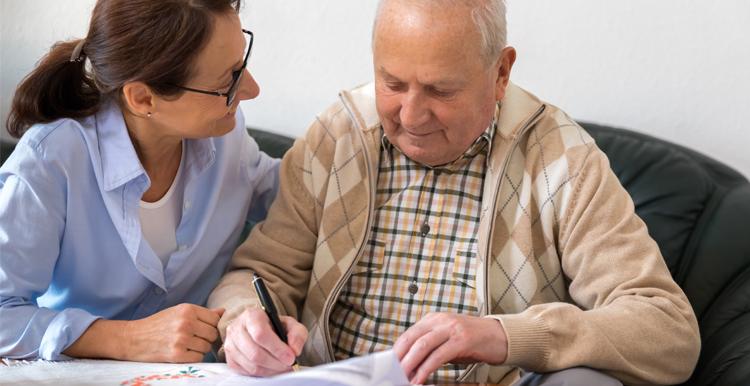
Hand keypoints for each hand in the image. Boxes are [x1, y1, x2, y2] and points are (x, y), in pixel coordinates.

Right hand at [123, 303, 223, 361]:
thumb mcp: (178, 312)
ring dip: (200, 348)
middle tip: (195, 339)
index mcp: (188, 309)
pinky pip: (198, 357)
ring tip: (187, 345)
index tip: (205, 330)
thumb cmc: (157, 324)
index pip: (215, 319)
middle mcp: (186, 322)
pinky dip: (193, 357)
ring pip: (206, 347)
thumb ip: (201, 313)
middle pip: (212, 334)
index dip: (212, 326)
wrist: (133, 338)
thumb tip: (223, 312)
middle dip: (207, 338)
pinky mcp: (177, 354)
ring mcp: (181, 339)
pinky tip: (183, 352)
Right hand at [223, 307, 307, 375]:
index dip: (277, 348)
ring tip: (281, 366)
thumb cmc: (273, 326)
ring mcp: (230, 345)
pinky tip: (270, 367)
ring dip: (270, 370)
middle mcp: (237, 328)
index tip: (290, 357)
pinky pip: (246, 372)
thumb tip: (294, 349)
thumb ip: (297, 334)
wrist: (259, 329)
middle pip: (255, 353)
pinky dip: (262, 373)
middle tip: (288, 364)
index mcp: (251, 316)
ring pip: (251, 365)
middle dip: (275, 362)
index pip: (260, 334)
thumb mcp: (290, 324)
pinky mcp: (230, 359)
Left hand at [393, 312, 507, 384]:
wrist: (501, 336)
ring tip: (403, 378)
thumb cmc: (474, 340)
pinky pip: (439, 355)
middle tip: (391, 373)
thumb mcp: (448, 340)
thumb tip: (411, 364)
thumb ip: (430, 348)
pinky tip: (420, 378)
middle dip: (399, 358)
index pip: (408, 334)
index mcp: (434, 319)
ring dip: (410, 364)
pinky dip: (426, 368)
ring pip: (422, 345)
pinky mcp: (462, 340)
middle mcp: (441, 320)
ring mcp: (452, 329)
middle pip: (412, 339)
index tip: (389, 365)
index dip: (396, 351)